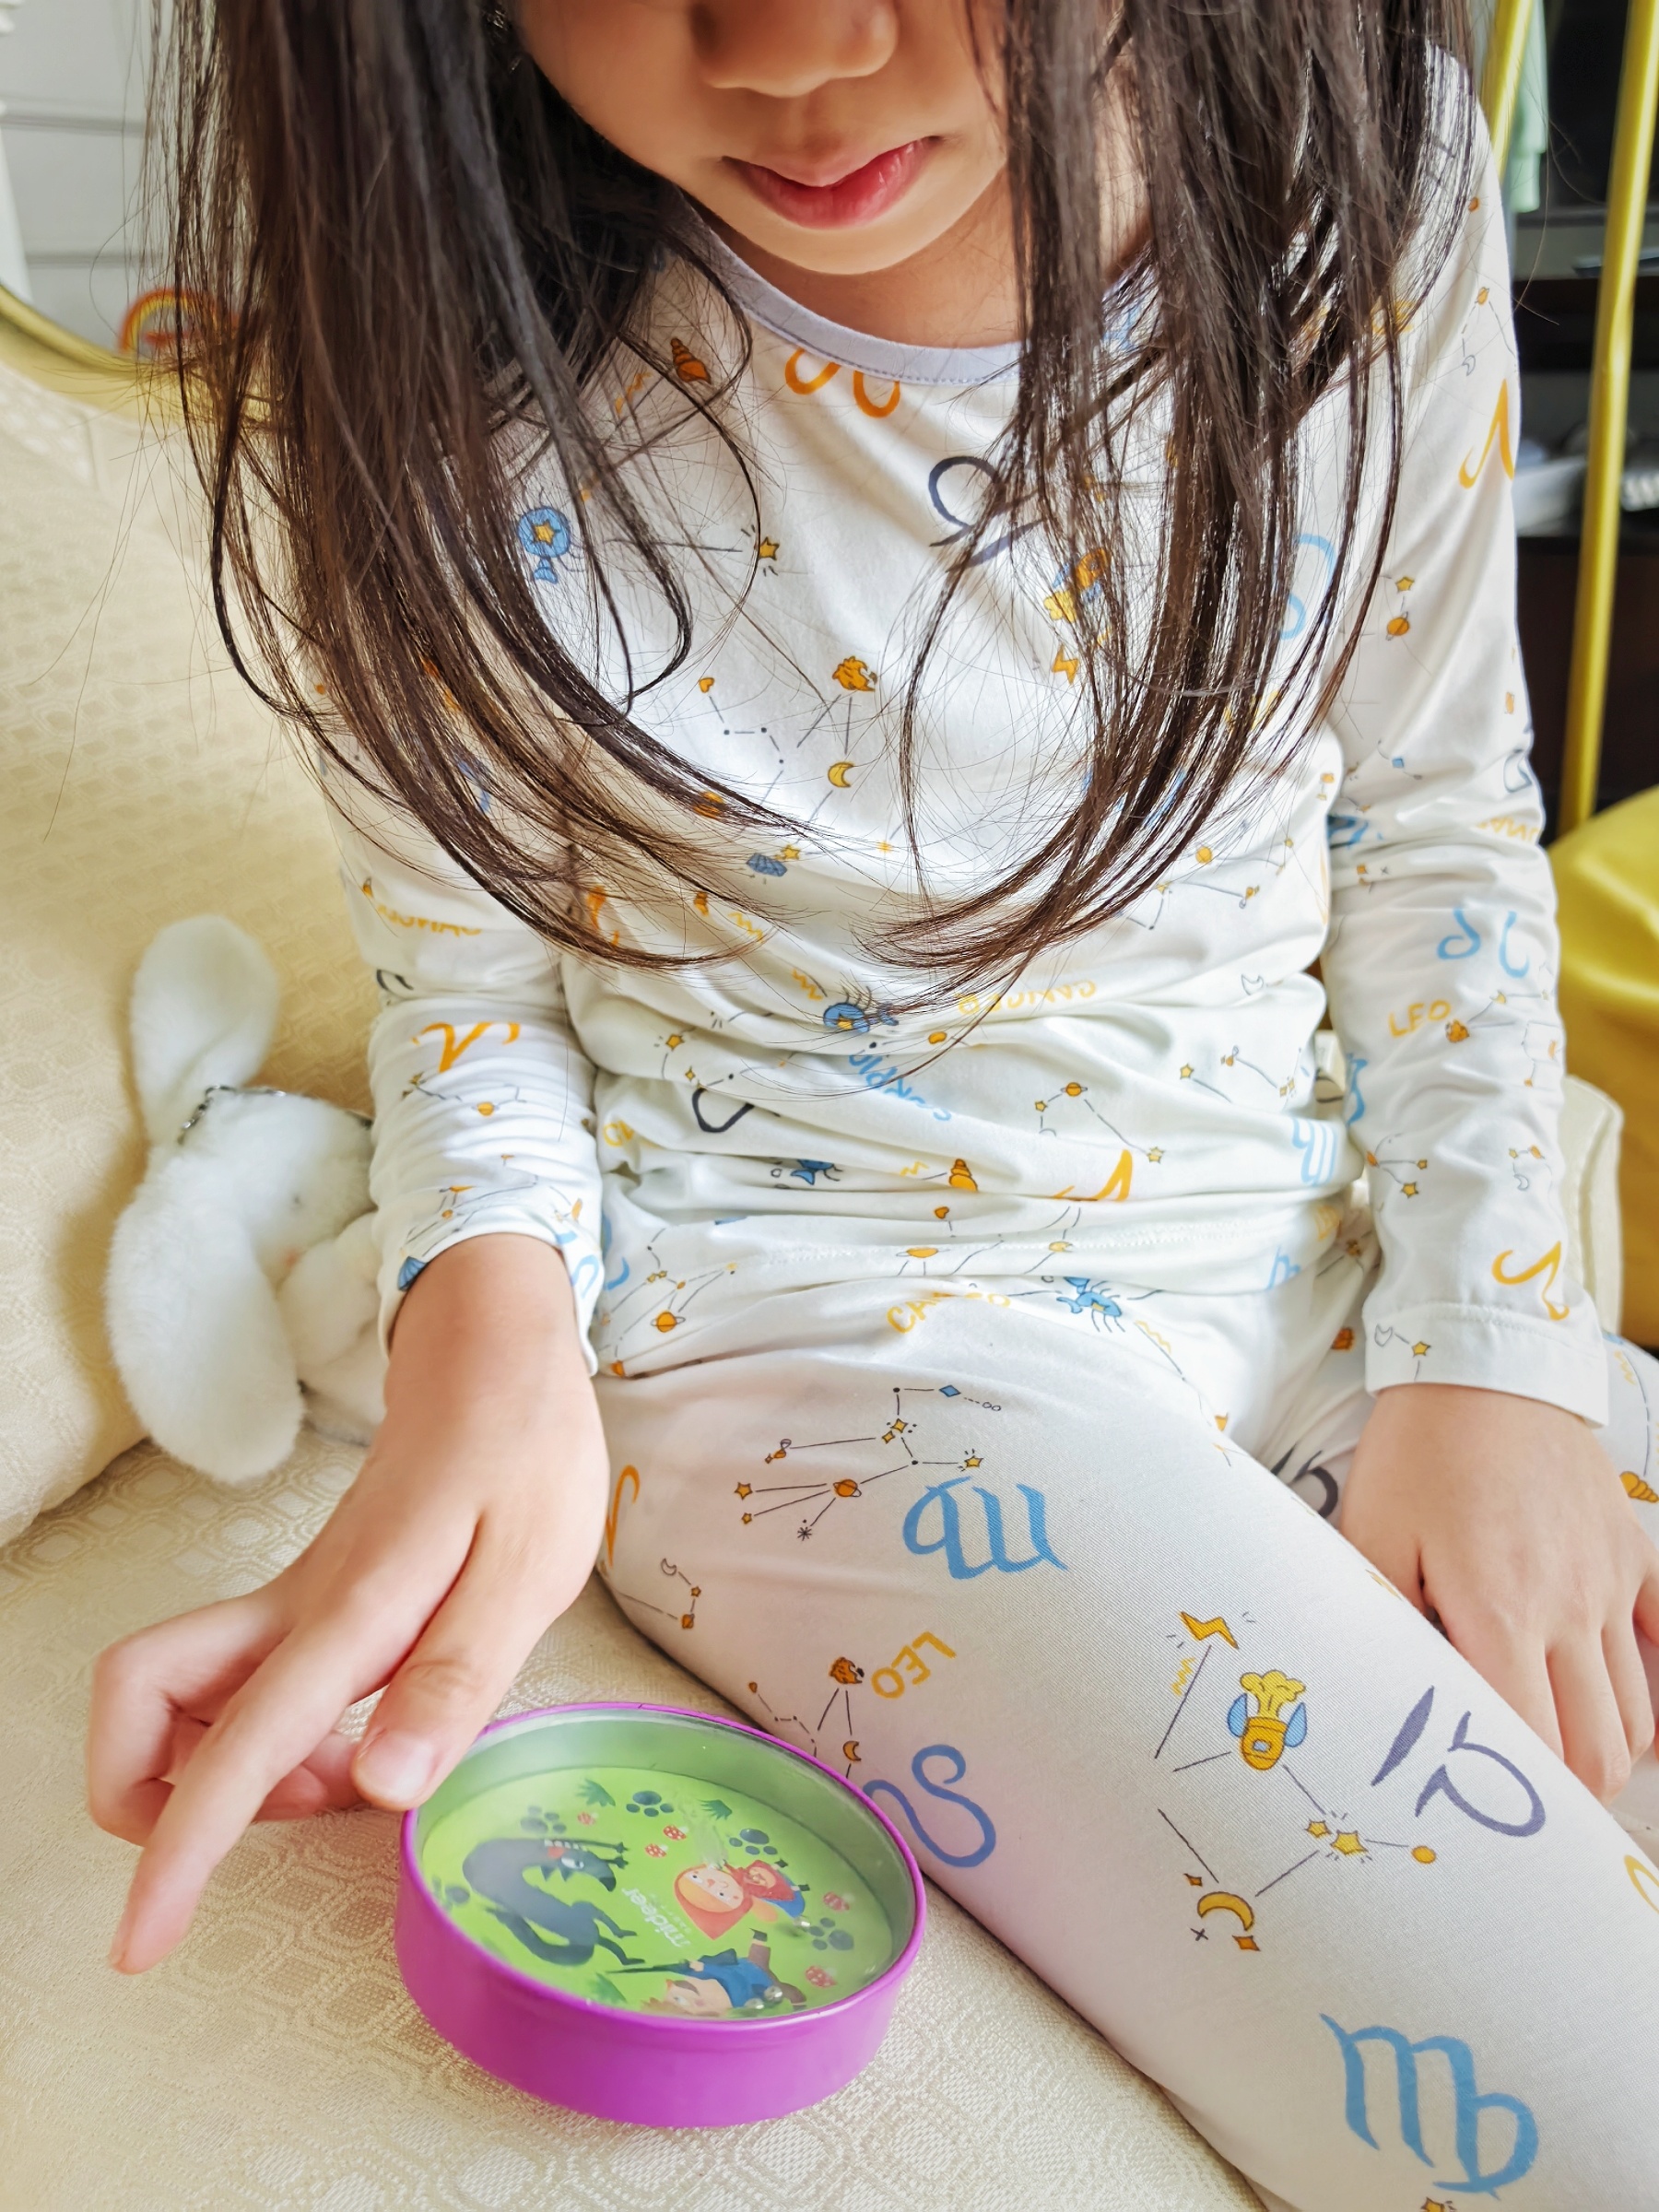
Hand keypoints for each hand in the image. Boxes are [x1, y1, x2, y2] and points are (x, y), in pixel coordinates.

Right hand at [88, 1234, 605, 1972]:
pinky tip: (363, 1734)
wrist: (493, 1357)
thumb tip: (378, 1792)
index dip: (180, 1856)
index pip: (237, 1749)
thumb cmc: (521, 1457)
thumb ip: (455, 1678)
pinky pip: (241, 1689)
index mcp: (350, 1615)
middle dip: (161, 1798)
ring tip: (352, 1772)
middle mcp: (294, 1612)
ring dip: (229, 1773)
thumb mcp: (529, 1568)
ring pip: (180, 1700)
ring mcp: (291, 1605)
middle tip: (298, 1812)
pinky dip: (269, 1739)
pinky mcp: (307, 1604)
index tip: (136, 1946)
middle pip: (137, 1701)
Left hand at [1341, 1383, 1658, 1800]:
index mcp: (1498, 1611)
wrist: (1483, 1371)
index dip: (1515, 1795)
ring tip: (1559, 1762)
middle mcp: (1569, 1609)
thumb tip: (1393, 1703)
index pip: (1532, 1746)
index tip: (1486, 1812)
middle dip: (1566, 1796)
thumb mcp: (1371, 1537)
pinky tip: (1613, 1708)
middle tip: (1525, 1804)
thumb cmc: (1416, 1456)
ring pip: (1638, 1715)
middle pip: (1598, 1750)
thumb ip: (1385, 1628)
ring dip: (1606, 1753)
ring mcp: (1612, 1583)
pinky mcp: (1634, 1553)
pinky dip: (1649, 1693)